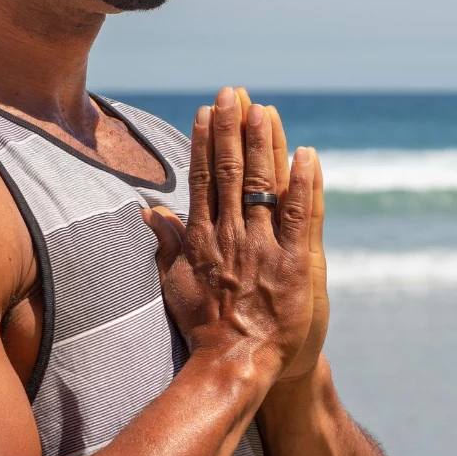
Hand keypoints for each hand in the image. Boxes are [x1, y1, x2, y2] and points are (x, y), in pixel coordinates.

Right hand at [141, 87, 316, 379]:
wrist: (236, 364)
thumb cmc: (206, 328)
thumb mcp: (176, 284)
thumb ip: (165, 245)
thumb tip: (149, 212)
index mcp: (204, 238)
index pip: (204, 178)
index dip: (206, 140)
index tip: (208, 110)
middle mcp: (232, 235)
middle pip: (233, 171)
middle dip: (233, 128)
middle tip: (235, 91)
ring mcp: (264, 247)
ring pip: (265, 185)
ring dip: (266, 144)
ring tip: (266, 109)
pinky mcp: (296, 262)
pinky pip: (301, 216)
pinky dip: (305, 184)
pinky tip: (308, 154)